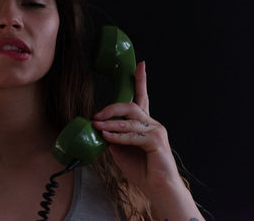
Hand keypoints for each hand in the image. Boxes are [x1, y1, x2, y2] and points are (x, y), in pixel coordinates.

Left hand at [92, 61, 182, 196]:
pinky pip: (133, 134)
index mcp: (144, 123)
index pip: (142, 97)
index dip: (140, 80)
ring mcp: (156, 130)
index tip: (139, 65)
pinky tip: (107, 137)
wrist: (157, 188)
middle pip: (132, 105)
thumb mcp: (121, 149)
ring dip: (111, 123)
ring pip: (130, 119)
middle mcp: (151, 123)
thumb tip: (99, 127)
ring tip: (98, 126)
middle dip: (112, 107)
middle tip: (97, 115)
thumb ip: (114, 136)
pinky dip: (118, 136)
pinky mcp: (156, 140)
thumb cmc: (141, 169)